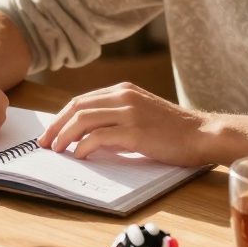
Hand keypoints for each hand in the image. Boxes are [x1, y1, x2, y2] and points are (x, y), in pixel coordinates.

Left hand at [36, 82, 211, 165]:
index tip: (50, 133)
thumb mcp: (142, 114)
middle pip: (76, 107)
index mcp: (123, 90)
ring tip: (57, 151)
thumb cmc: (174, 130)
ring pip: (83, 119)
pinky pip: (98, 137)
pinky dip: (83, 147)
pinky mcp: (135, 131)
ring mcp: (129, 112)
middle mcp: (123, 96)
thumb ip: (118, 118)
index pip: (81, 100)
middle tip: (45, 144)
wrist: (202, 133)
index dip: (61, 117)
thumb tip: (88, 136)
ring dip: (64, 136)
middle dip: (56, 126)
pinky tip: (79, 156)